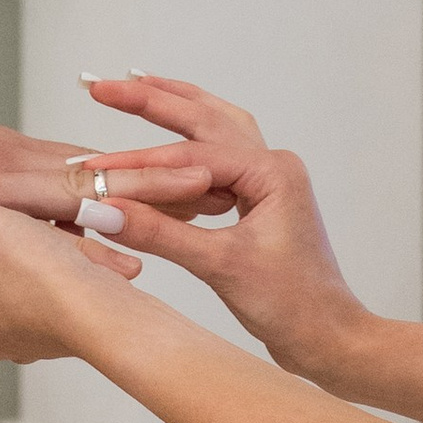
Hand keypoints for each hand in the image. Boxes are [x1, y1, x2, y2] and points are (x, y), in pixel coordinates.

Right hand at [0, 125, 207, 273]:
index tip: (198, 178)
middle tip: (227, 183)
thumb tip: (12, 233)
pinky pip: (38, 231)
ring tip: (203, 204)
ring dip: (144, 195)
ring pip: (83, 188)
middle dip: (164, 175)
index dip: (143, 169)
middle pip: (100, 166)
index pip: (86, 160)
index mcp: (2, 154)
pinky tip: (127, 259)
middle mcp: (5, 157)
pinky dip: (88, 244)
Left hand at [0, 154, 143, 364]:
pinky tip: (78, 255)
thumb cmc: (32, 273)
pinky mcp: (50, 336)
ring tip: (62, 232)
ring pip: (20, 273)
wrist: (97, 314)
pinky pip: (50, 291)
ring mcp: (12, 339)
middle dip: (10, 233)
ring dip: (42, 249)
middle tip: (28, 217)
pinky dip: (63, 270)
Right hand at [73, 77, 366, 382]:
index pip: (191, 154)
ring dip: (176, 108)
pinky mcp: (260, 200)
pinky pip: (217, 160)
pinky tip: (164, 138)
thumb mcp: (219, 267)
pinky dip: (186, 144)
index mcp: (273, 172)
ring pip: (215, 130)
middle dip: (152, 99)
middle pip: (204, 118)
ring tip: (135, 84)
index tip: (93, 168)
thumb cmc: (291, 305)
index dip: (138, 161)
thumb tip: (105, 209)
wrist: (329, 338)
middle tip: (103, 86)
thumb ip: (161, 233)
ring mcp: (269, 181)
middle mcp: (274, 166)